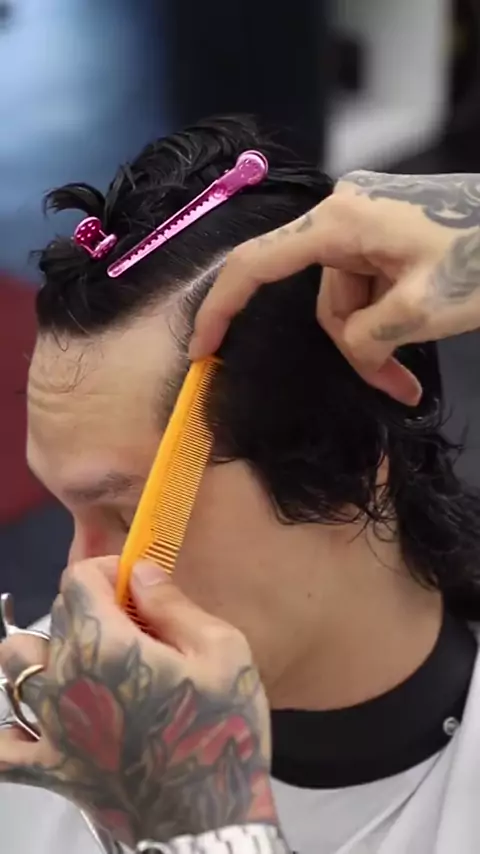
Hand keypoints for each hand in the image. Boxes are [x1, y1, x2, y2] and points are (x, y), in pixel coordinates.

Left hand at [0, 558, 273, 847]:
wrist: (211, 824)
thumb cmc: (221, 731)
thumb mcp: (222, 653)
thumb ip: (173, 605)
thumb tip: (139, 571)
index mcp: (104, 645)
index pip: (78, 579)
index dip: (108, 570)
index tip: (136, 585)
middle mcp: (63, 679)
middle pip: (55, 615)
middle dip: (92, 607)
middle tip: (136, 630)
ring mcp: (48, 727)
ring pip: (15, 664)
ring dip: (47, 651)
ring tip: (88, 665)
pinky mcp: (46, 769)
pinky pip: (4, 742)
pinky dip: (17, 724)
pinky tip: (49, 719)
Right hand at [190, 171, 479, 404]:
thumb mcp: (421, 309)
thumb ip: (366, 337)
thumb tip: (356, 349)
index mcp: (341, 220)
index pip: (257, 263)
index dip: (221, 307)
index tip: (203, 350)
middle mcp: (346, 213)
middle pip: (321, 295)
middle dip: (353, 345)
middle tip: (395, 387)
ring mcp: (371, 220)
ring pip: (350, 298)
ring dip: (378, 339)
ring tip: (413, 374)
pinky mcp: (393, 231)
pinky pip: (373, 284)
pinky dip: (391, 318)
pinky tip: (419, 339)